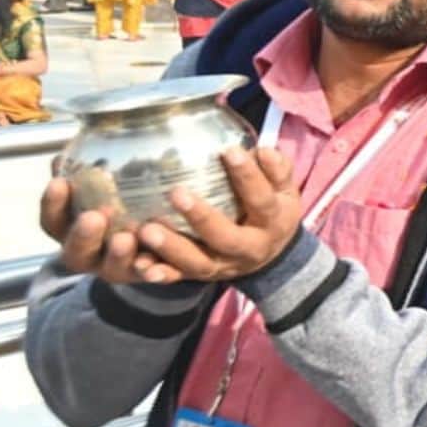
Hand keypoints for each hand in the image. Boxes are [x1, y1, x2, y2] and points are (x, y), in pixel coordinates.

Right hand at [39, 176, 184, 284]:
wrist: (156, 239)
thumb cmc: (120, 204)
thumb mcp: (103, 186)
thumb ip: (87, 173)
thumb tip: (69, 152)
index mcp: (72, 231)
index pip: (53, 221)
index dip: (53, 204)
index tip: (59, 182)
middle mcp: (90, 254)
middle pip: (76, 252)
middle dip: (83, 235)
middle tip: (94, 216)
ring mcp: (117, 269)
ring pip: (113, 268)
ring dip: (117, 255)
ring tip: (126, 238)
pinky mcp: (148, 275)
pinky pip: (149, 278)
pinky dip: (151, 272)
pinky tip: (156, 264)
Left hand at [129, 147, 303, 281]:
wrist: (271, 255)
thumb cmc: (273, 211)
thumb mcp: (285, 191)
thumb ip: (277, 170)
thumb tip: (264, 150)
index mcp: (272, 223)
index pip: (262, 200)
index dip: (248, 177)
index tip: (229, 151)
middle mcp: (249, 248)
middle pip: (226, 238)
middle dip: (202, 217)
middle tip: (177, 193)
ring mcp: (224, 265)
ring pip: (198, 262)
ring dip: (172, 248)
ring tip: (146, 229)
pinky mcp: (202, 275)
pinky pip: (179, 277)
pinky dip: (160, 273)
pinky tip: (141, 264)